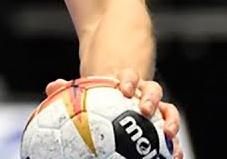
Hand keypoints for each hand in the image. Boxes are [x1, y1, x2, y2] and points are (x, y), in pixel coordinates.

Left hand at [45, 69, 181, 158]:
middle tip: (144, 110)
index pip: (129, 75)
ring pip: (168, 109)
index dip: (129, 80)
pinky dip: (175, 143)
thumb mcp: (87, 88)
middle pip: (153, 90)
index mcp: (126, 81)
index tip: (124, 89)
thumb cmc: (100, 93)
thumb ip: (68, 88)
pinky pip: (170, 131)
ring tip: (168, 135)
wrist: (120, 91)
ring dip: (171, 121)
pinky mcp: (162, 121)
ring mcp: (156, 107)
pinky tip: (175, 157)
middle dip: (151, 99)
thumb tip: (51, 87)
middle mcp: (144, 92)